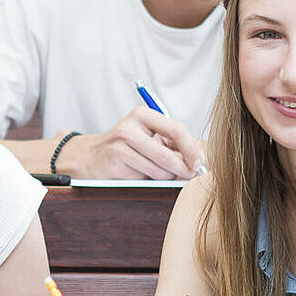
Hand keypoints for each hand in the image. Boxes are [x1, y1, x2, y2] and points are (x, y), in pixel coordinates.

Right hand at [55, 108, 203, 179]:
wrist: (91, 156)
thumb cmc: (126, 145)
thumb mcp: (148, 135)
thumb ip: (174, 142)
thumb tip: (204, 154)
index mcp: (141, 115)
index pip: (176, 130)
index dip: (191, 149)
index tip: (199, 162)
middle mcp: (128, 128)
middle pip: (167, 156)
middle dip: (183, 169)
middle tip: (190, 175)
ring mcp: (118, 147)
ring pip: (158, 171)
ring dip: (165, 177)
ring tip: (157, 172)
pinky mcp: (113, 165)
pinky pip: (143, 179)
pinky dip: (147, 181)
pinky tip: (139, 174)